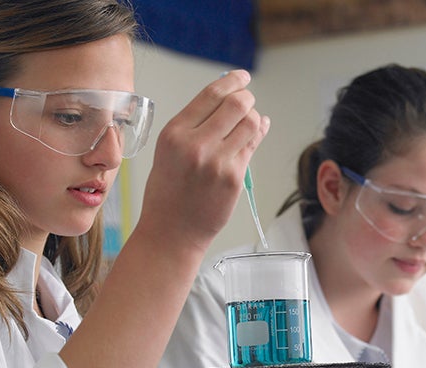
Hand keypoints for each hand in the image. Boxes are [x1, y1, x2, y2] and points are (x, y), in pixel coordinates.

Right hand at [139, 70, 270, 251]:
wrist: (171, 232)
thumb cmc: (168, 192)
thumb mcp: (169, 152)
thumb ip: (194, 126)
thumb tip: (227, 100)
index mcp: (174, 133)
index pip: (211, 94)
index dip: (232, 81)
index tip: (243, 78)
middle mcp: (195, 144)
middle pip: (237, 104)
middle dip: (247, 98)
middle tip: (248, 102)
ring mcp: (217, 162)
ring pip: (251, 123)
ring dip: (254, 117)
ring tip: (249, 122)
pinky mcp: (234, 178)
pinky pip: (252, 146)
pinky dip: (258, 134)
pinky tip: (257, 131)